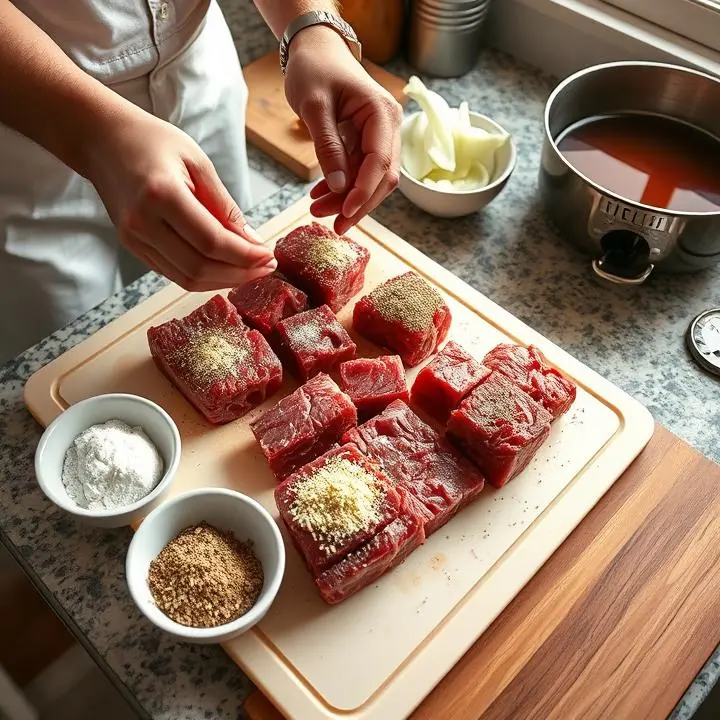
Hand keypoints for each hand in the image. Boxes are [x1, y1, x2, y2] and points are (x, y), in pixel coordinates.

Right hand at [83, 108, 275, 291]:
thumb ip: (225, 204)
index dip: (245, 256)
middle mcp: (143, 223)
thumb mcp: (198, 161)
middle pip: (200, 267)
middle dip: (240, 273)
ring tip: (251, 270)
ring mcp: (134, 239)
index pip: (212, 241)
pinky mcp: (133, 246)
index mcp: (161, 195)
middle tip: (267, 267)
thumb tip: (252, 241)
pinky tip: (226, 268)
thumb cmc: (152, 142)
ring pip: (187, 279)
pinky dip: (204, 276)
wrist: (101, 139)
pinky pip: (174, 274)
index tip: (269, 256)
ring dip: (224, 280)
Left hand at [284, 25, 402, 234]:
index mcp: (382, 113)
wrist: (314, 49)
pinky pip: (359, 172)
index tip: (344, 213)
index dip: (364, 192)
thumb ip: (328, 147)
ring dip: (347, 200)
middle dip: (357, 203)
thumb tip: (339, 187)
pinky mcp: (367, 143)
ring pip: (371, 180)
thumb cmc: (314, 68)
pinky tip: (320, 197)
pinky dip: (342, 188)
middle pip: (382, 178)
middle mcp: (388, 127)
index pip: (381, 162)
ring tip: (316, 210)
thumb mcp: (314, 106)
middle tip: (331, 224)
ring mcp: (380, 136)